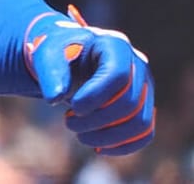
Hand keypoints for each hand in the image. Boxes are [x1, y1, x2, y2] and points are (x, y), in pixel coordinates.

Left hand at [25, 5, 154, 154]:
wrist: (69, 57)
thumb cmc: (59, 54)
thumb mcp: (48, 55)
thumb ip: (51, 73)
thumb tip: (54, 98)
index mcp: (115, 45)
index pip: (118, 75)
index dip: (96, 97)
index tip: (73, 108)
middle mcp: (137, 64)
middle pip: (130, 103)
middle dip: (97, 120)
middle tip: (68, 122)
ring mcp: (145, 86)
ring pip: (140, 122)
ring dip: (108, 137)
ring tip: (80, 135)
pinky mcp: (145, 106)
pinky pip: (144, 133)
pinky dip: (123, 146)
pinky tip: (98, 148)